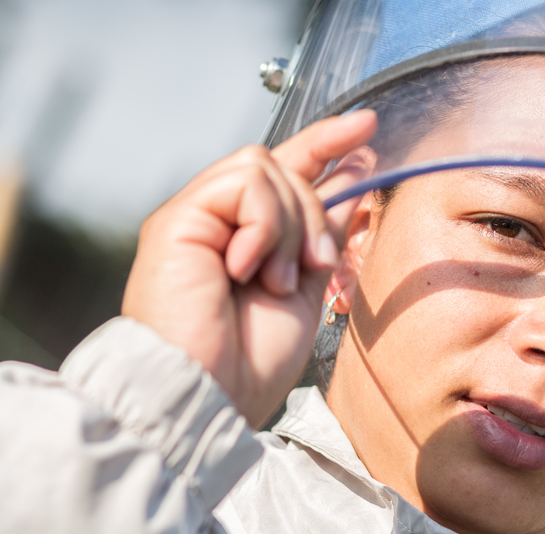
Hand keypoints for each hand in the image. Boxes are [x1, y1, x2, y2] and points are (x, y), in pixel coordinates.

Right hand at [122, 111, 376, 426]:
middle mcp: (216, 223)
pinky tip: (247, 267)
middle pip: (282, 167)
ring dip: (289, 223)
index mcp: (244, 240)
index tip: (367, 127)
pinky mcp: (176, 219)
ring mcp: (194, 219)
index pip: (286, 173)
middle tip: (315, 265)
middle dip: (315, 210)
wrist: (207, 396)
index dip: (326, 144)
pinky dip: (263, 223)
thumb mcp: (306, 287)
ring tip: (275, 278)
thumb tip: (356, 173)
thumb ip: (322, 231)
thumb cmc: (248, 364)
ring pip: (265, 168)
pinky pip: (244, 181)